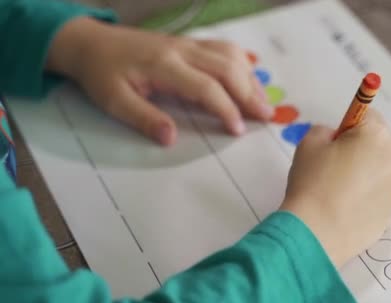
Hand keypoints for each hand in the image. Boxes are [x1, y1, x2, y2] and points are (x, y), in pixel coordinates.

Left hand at [46, 17, 272, 145]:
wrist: (91, 42)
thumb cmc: (102, 73)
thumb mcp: (113, 100)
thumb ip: (143, 118)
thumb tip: (171, 138)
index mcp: (164, 65)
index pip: (206, 86)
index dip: (226, 108)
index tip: (237, 130)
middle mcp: (182, 50)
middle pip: (227, 68)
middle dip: (249, 93)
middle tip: (266, 117)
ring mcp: (188, 44)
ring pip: (230, 55)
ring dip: (250, 78)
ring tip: (263, 102)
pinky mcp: (189, 43)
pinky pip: (224, 48)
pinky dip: (242, 63)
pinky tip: (250, 78)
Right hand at [280, 109, 390, 266]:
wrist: (317, 232)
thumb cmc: (313, 181)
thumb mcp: (310, 143)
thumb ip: (326, 131)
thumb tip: (337, 139)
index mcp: (378, 135)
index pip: (367, 114)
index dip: (347, 126)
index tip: (333, 144)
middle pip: (379, 141)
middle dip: (361, 147)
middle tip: (334, 167)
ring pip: (382, 167)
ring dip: (367, 170)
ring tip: (341, 190)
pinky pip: (381, 191)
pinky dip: (368, 193)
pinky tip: (348, 206)